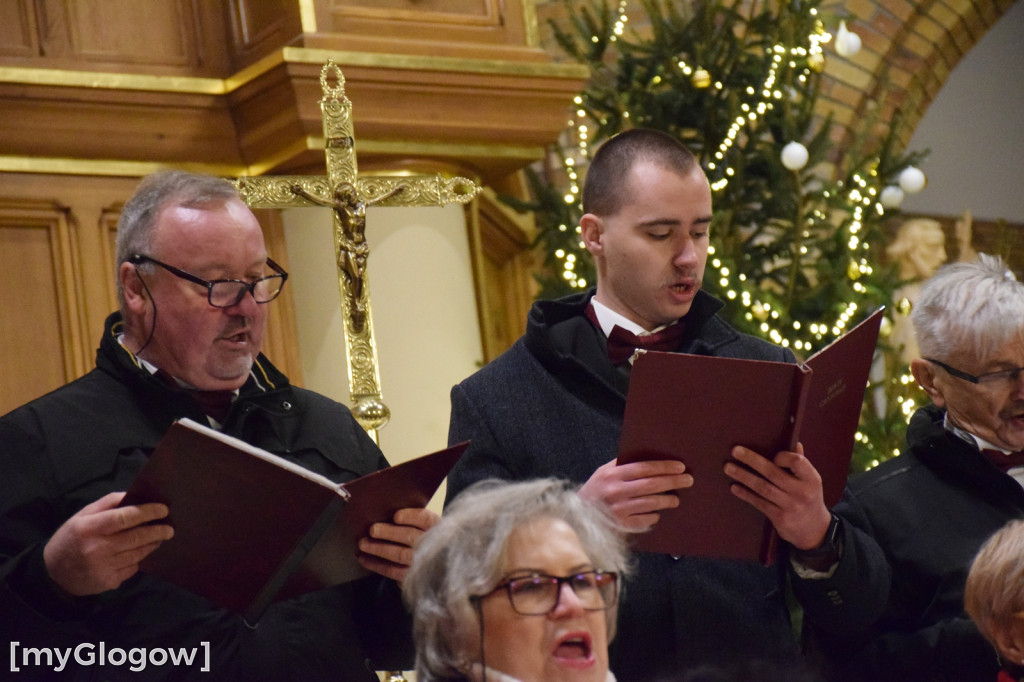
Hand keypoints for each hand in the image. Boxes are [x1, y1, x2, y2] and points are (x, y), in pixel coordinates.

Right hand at [43, 491, 173, 596]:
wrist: (54, 574)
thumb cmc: (72, 538)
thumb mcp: (82, 516)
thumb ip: (108, 503)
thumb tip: (134, 495)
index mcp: (89, 528)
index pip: (124, 517)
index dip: (147, 512)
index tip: (163, 509)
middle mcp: (97, 548)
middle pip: (136, 537)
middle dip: (157, 531)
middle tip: (170, 528)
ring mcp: (104, 567)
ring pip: (138, 554)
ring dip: (152, 545)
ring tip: (160, 537)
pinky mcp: (109, 582)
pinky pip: (132, 568)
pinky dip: (139, 559)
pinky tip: (139, 553)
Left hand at [358, 507, 438, 582]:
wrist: (437, 565)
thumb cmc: (425, 537)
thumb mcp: (425, 524)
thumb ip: (412, 519)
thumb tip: (387, 513)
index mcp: (437, 526)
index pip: (425, 519)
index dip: (411, 517)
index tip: (395, 516)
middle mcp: (433, 544)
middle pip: (410, 537)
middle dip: (389, 533)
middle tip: (372, 530)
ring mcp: (423, 562)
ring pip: (400, 554)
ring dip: (379, 549)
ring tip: (363, 544)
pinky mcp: (413, 577)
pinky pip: (393, 571)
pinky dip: (377, 565)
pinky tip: (364, 559)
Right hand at [579, 458, 692, 531]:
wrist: (577, 519)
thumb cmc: (593, 493)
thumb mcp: (602, 474)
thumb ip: (620, 465)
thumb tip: (647, 457)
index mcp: (611, 475)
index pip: (644, 468)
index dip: (664, 467)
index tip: (680, 466)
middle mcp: (615, 491)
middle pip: (652, 485)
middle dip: (673, 481)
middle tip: (688, 480)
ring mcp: (619, 510)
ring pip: (651, 503)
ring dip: (667, 500)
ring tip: (676, 499)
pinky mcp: (622, 526)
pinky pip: (645, 519)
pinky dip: (654, 516)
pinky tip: (657, 513)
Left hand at [724, 444, 831, 550]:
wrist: (815, 531)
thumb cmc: (808, 498)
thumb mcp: (810, 481)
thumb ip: (801, 464)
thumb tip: (794, 442)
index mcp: (812, 479)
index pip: (797, 461)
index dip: (783, 456)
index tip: (772, 455)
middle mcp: (802, 492)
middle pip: (773, 473)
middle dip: (752, 460)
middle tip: (735, 450)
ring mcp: (791, 506)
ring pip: (763, 488)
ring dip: (743, 476)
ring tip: (728, 468)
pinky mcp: (780, 518)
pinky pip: (759, 503)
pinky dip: (746, 494)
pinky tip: (734, 487)